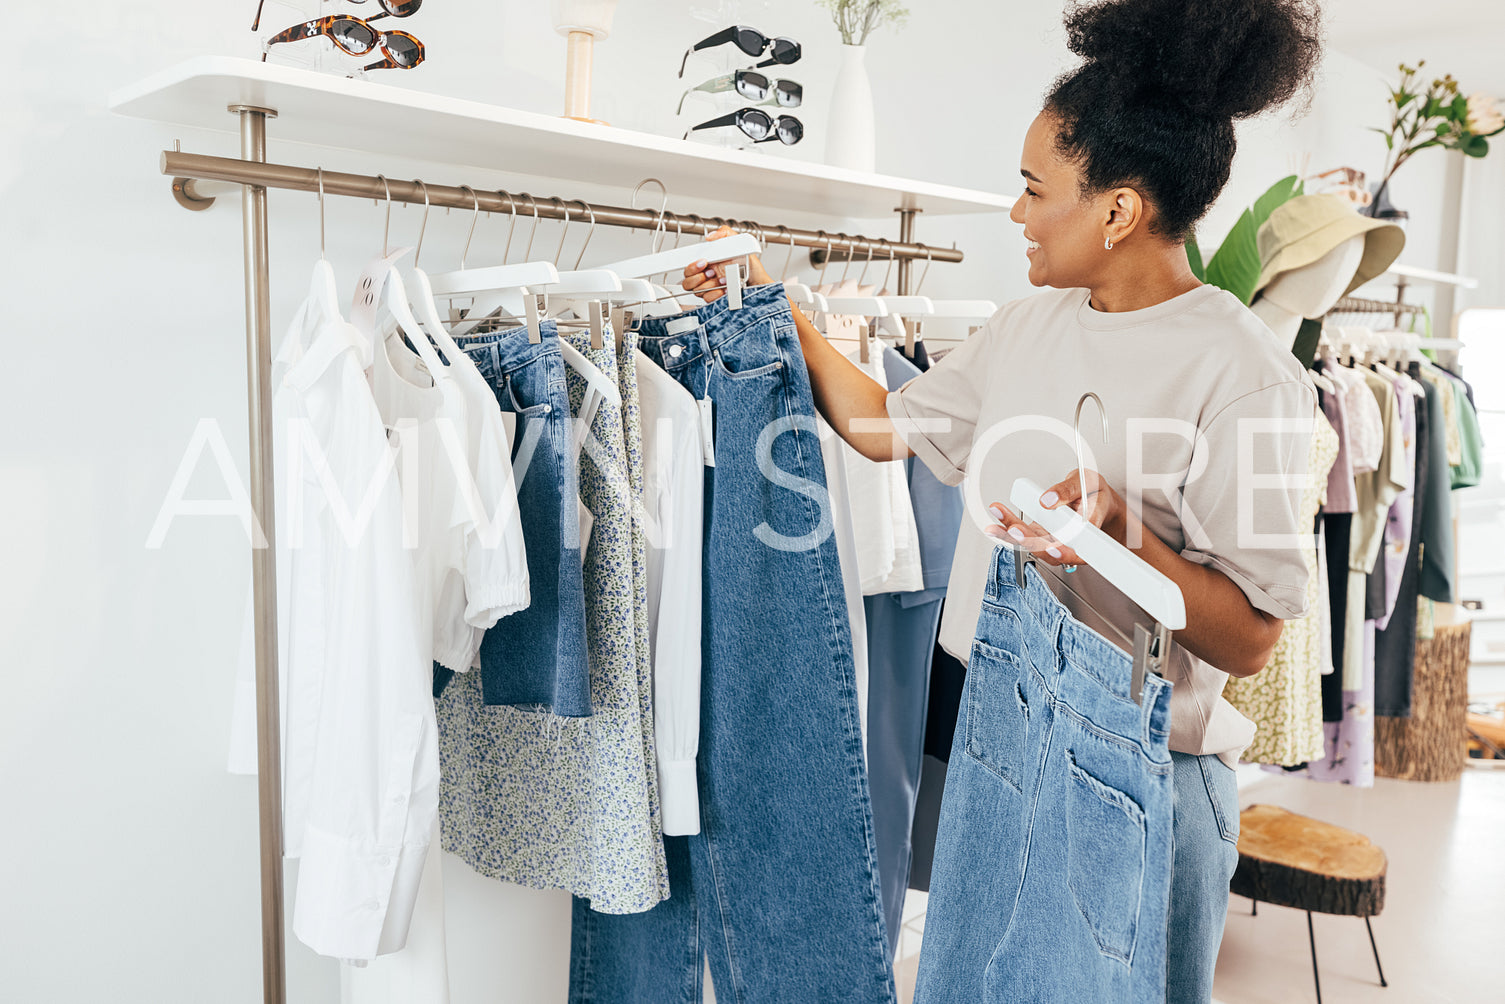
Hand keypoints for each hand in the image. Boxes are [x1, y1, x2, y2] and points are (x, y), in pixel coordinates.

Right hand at [680, 225, 773, 303]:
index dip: (691, 267)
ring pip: (697, 291)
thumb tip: (710, 236)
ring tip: (724, 280)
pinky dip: (717, 294)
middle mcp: (708, 277)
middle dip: (698, 277)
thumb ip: (724, 233)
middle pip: (687, 282)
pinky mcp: (717, 299)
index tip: (703, 262)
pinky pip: (708, 300)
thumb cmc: (751, 265)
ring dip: (711, 285)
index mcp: (708, 263)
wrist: (760, 281)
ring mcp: (712, 289)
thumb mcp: (738, 243)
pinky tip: (727, 289)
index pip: (689, 268)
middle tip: (711, 272)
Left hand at [983, 468, 1126, 568]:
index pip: (1077, 552)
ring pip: (1032, 544)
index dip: (1064, 553)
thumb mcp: (1088, 483)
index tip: (1052, 549)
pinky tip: (997, 517)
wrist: (1096, 501)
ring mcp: (1053, 541)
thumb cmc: (1096, 495)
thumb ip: (1069, 490)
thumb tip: (1048, 500)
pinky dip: (1008, 526)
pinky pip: (1024, 534)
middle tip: (1015, 529)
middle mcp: (1069, 544)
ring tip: (998, 519)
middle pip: (1048, 550)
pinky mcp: (1040, 536)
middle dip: (1030, 540)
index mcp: (1089, 537)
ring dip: (1012, 534)